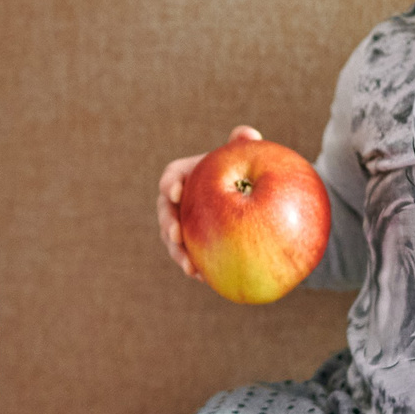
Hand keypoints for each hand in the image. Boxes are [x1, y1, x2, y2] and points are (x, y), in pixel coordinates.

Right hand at [157, 124, 262, 280]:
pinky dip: (194, 267)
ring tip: (189, 267)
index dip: (169, 184)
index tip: (175, 192)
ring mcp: (184, 225)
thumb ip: (243, 144)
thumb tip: (248, 134)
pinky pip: (189, 257)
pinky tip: (205, 279)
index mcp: (187, 176)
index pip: (172, 177)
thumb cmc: (243, 173)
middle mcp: (179, 202)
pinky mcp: (193, 245)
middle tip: (177, 234)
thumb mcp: (243, 157)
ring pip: (172, 240)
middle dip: (167, 224)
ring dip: (177, 254)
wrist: (249, 199)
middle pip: (165, 212)